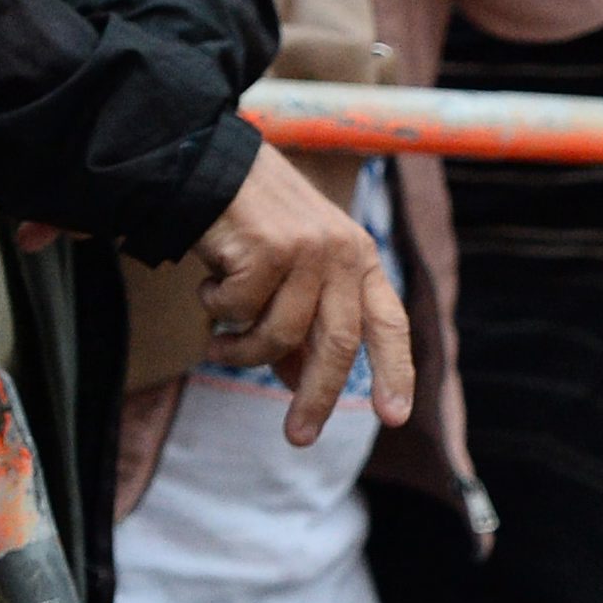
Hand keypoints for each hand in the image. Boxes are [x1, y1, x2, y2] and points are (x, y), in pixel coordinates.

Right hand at [194, 145, 414, 446]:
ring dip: (241, 351)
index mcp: (359, 257)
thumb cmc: (251, 225)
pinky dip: (216, 308)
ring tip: (217, 343)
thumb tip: (300, 383)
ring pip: (280, 334)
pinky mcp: (268, 248)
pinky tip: (208, 284)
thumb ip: (301, 324)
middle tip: (298, 438)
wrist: (207, 164)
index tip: (393, 417)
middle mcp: (343, 252)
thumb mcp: (289, 272)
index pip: (389, 322)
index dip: (395, 371)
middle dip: (318, 398)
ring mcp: (308, 249)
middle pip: (338, 344)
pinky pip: (239, 311)